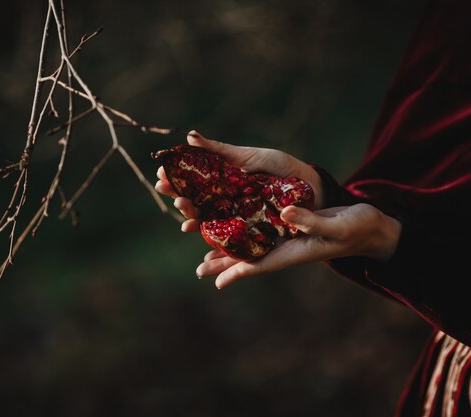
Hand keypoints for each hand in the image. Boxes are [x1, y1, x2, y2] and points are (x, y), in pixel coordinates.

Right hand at [154, 130, 324, 231]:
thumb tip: (189, 136)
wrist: (309, 188)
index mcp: (221, 179)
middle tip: (165, 188)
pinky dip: (204, 233)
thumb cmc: (279, 169)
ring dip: (188, 214)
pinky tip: (192, 228)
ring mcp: (231, 215)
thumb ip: (218, 149)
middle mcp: (222, 198)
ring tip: (181, 209)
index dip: (175, 177)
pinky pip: (220, 235)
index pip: (191, 179)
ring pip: (203, 217)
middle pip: (192, 199)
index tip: (161, 172)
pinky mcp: (243, 231)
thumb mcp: (248, 156)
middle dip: (176, 195)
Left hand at [198, 203, 401, 287]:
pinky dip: (244, 228)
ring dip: (229, 248)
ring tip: (205, 253)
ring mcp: (287, 236)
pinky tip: (231, 224)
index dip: (237, 273)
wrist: (371, 225)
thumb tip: (286, 213)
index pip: (260, 265)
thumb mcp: (338, 224)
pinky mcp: (290, 223)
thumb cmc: (359, 228)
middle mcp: (286, 247)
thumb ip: (311, 221)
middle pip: (249, 258)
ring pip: (252, 244)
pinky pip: (262, 228)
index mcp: (295, 252)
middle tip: (198, 270)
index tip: (216, 283)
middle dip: (224, 264)